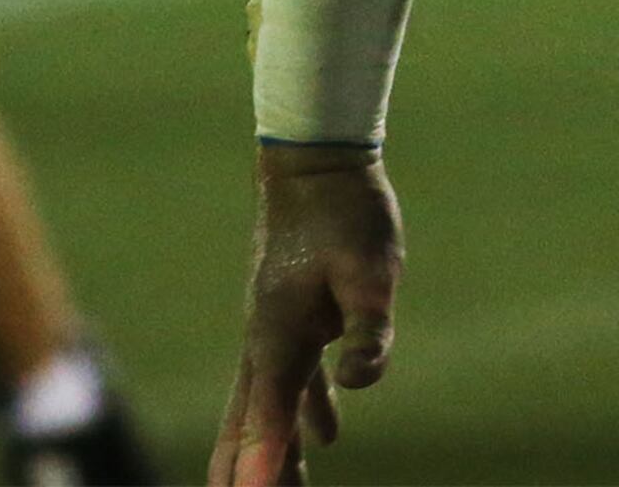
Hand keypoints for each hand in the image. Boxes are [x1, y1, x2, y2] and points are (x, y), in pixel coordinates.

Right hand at [212, 147, 402, 486]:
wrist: (314, 163)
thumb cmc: (344, 211)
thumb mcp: (371, 268)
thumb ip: (369, 327)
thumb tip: (360, 383)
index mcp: (279, 335)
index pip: (268, 414)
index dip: (260, 461)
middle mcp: (267, 341)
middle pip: (252, 421)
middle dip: (247, 468)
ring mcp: (276, 331)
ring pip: (266, 406)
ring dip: (270, 450)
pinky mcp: (295, 319)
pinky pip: (293, 382)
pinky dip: (299, 416)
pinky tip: (326, 439)